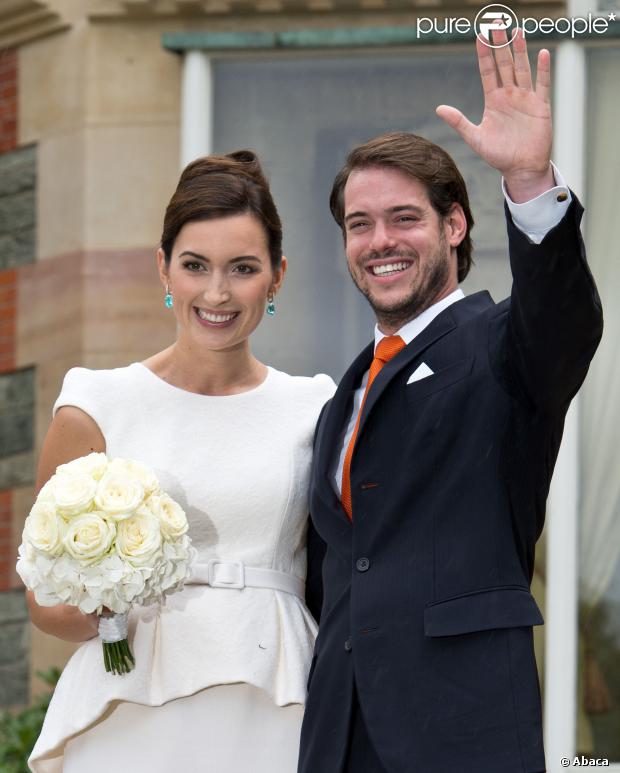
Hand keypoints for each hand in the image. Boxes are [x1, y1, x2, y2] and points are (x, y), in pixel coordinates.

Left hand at [436, 28, 553, 201]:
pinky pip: (543, 84)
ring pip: (522, 68)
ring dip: (520, 50)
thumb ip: (459, 122)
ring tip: (516, 30)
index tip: (480, 35)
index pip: (487, 71)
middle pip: (504, 64)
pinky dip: (544, 70)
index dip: (484, 54)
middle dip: (500, 44)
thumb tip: (439, 108)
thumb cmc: (498, 155)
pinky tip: (543, 54)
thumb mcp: (475, 138)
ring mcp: (525, 98)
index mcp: (493, 100)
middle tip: (497, 23)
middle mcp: (509, 95)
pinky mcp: (540, 106)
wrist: (520, 168)